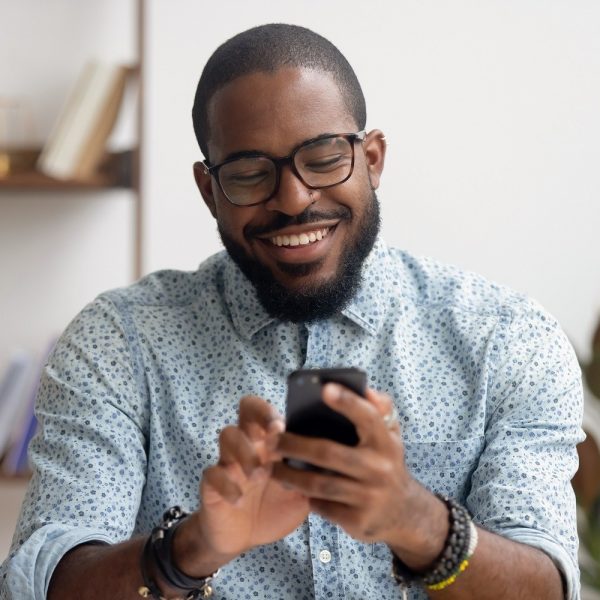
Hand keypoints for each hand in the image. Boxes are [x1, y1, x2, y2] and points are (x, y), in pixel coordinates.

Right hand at [194, 395, 309, 558]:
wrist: (245, 537)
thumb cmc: (276, 506)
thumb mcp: (301, 492)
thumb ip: (314, 475)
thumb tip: (338, 461)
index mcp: (271, 441)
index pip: (268, 409)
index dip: (271, 411)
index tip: (282, 426)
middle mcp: (249, 443)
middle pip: (245, 409)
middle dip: (258, 416)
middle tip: (271, 435)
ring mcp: (228, 461)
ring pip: (227, 435)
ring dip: (244, 451)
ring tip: (258, 474)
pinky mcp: (212, 484)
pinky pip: (212, 473)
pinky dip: (226, 484)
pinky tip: (238, 499)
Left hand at [271, 383, 446, 562]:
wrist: (404, 513)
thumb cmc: (386, 462)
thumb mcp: (391, 435)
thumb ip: (380, 409)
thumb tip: (367, 390)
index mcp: (385, 442)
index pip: (368, 417)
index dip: (348, 402)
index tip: (324, 388)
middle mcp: (379, 469)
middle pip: (328, 453)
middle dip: (294, 445)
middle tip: (271, 440)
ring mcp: (368, 497)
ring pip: (318, 484)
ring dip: (289, 475)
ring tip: (271, 466)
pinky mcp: (357, 520)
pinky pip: (321, 506)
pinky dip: (304, 496)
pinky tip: (291, 487)